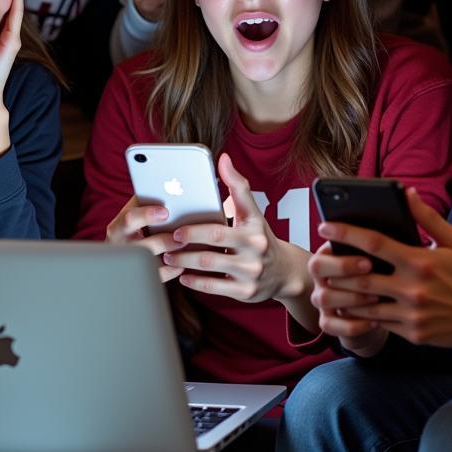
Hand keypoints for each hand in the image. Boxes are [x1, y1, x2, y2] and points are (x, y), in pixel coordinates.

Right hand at [105, 195, 186, 282]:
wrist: (116, 258)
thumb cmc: (131, 228)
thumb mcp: (132, 213)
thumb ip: (146, 202)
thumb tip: (172, 187)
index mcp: (118, 226)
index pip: (129, 218)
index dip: (147, 215)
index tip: (166, 212)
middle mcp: (120, 246)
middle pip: (140, 245)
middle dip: (163, 240)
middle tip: (181, 236)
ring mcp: (128, 262)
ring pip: (149, 261)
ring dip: (170, 253)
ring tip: (185, 246)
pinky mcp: (138, 276)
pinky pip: (156, 276)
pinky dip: (171, 270)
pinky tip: (182, 263)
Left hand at [165, 154, 313, 318]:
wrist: (283, 271)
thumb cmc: (260, 237)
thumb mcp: (252, 212)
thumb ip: (237, 186)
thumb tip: (223, 159)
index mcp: (253, 227)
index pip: (221, 225)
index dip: (196, 228)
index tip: (177, 227)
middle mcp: (254, 250)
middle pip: (212, 245)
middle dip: (185, 244)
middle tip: (168, 241)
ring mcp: (250, 272)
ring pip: (209, 266)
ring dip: (185, 262)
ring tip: (169, 256)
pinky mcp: (245, 292)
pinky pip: (214, 287)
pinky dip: (195, 282)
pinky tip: (183, 276)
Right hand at [306, 244, 388, 357]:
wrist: (377, 305)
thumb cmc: (377, 271)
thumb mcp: (376, 255)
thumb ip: (374, 246)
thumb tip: (388, 236)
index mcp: (326, 255)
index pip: (323, 255)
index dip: (343, 259)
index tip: (369, 260)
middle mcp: (319, 276)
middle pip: (317, 270)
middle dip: (345, 270)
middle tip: (374, 273)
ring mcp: (321, 300)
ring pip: (324, 297)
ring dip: (352, 297)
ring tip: (378, 297)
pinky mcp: (328, 321)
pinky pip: (332, 326)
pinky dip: (354, 325)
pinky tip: (376, 321)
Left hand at [316, 190, 451, 352]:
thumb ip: (427, 217)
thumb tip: (406, 192)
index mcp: (419, 261)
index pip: (374, 243)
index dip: (346, 233)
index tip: (325, 225)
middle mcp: (413, 289)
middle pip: (360, 278)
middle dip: (335, 268)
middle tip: (317, 259)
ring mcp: (411, 314)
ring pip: (364, 305)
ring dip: (341, 295)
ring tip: (325, 283)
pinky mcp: (412, 334)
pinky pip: (378, 324)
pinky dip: (359, 315)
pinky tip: (347, 307)